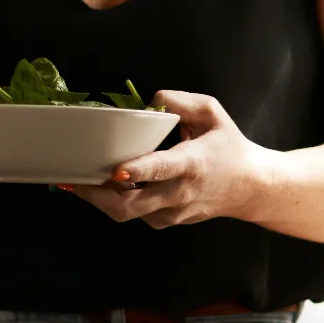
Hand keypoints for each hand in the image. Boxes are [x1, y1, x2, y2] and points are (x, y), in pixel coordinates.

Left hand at [60, 91, 278, 228]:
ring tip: (77, 181)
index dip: (136, 171)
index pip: (161, 170)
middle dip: (97, 195)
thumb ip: (181, 101)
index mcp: (191, 164)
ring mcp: (172, 213)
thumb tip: (151, 100)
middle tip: (72, 179)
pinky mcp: (167, 222)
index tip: (115, 170)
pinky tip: (104, 186)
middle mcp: (179, 193)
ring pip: (127, 214)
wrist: (251, 188)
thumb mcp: (212, 113)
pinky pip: (134, 215)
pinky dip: (116, 202)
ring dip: (101, 199)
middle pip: (131, 206)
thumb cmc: (229, 147)